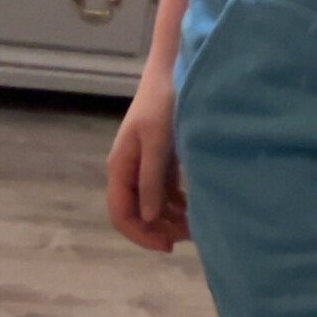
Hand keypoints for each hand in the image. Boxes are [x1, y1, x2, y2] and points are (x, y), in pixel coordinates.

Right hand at [106, 66, 189, 251]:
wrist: (173, 70)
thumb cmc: (163, 103)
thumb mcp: (157, 142)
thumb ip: (151, 179)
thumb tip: (148, 218)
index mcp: (120, 167)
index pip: (121, 214)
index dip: (141, 234)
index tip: (167, 246)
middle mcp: (129, 169)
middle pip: (137, 212)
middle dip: (159, 228)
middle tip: (189, 235)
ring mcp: (145, 164)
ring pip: (152, 203)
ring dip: (170, 217)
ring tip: (196, 224)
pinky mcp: (161, 157)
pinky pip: (164, 189)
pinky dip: (177, 202)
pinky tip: (194, 206)